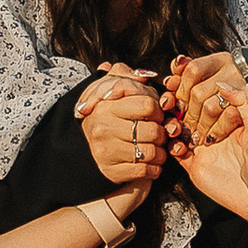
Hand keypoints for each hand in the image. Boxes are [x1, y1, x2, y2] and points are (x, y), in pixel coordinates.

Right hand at [74, 64, 164, 202]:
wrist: (84, 154)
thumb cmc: (107, 119)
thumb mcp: (111, 92)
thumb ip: (127, 79)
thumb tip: (145, 74)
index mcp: (105, 106)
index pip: (148, 105)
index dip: (158, 110)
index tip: (156, 115)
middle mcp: (102, 128)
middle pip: (153, 130)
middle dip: (162, 133)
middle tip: (160, 134)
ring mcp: (106, 152)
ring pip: (152, 152)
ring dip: (161, 153)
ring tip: (158, 149)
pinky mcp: (112, 172)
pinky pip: (145, 171)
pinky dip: (155, 169)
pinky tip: (152, 164)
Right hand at [161, 66, 247, 227]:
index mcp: (245, 126)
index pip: (225, 101)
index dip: (215, 91)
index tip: (205, 81)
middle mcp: (225, 137)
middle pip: (201, 112)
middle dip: (187, 102)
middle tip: (177, 93)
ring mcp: (210, 152)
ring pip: (187, 130)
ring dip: (177, 120)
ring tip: (170, 111)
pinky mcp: (199, 168)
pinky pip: (180, 154)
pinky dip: (174, 145)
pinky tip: (173, 140)